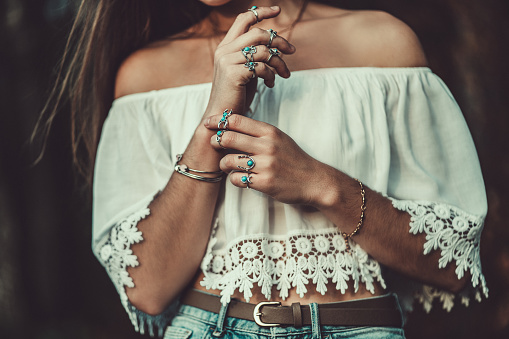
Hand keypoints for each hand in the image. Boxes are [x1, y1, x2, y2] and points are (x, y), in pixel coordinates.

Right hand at [205, 6, 295, 116]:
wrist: (222, 116)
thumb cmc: (237, 94)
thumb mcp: (245, 69)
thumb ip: (254, 54)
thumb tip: (274, 41)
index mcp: (226, 46)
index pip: (243, 19)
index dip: (261, 12)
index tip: (277, 10)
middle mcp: (224, 50)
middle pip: (258, 33)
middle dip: (279, 41)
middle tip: (291, 51)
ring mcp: (227, 61)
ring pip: (263, 51)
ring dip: (279, 63)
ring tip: (283, 74)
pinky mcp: (234, 74)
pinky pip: (261, 67)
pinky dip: (271, 76)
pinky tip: (270, 84)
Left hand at [205, 113, 328, 205]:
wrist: (313, 180)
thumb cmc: (293, 158)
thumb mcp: (279, 138)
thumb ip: (257, 132)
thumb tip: (230, 125)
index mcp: (269, 132)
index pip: (236, 120)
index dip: (218, 120)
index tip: (208, 122)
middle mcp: (267, 146)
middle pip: (228, 138)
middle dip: (215, 141)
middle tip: (214, 144)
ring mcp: (265, 165)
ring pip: (228, 161)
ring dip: (223, 164)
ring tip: (227, 165)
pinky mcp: (264, 183)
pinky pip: (237, 180)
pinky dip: (234, 179)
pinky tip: (240, 178)